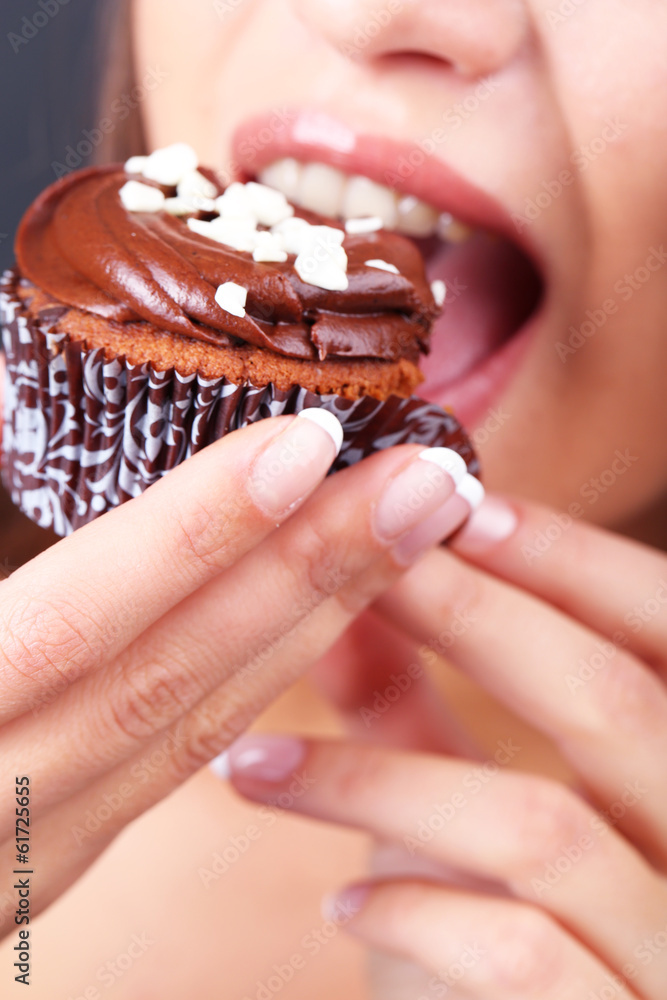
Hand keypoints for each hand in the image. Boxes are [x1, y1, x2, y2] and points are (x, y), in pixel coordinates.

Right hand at [0, 376, 473, 931]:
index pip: (74, 627)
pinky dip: (259, 686)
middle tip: (429, 477)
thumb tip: (47, 428)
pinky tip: (330, 617)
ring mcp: (18, 854)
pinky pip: (173, 767)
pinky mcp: (44, 862)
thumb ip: (2, 549)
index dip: (191, 535)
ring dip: (315, 628)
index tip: (306, 443)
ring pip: (193, 731)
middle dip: (313, 574)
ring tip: (410, 529)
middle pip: (172, 681)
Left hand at [224, 494, 666, 998]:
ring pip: (541, 825)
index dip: (574, 559)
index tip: (460, 505)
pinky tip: (339, 901)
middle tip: (359, 577)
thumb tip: (331, 577)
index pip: (665, 626)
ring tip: (257, 764)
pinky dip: (412, 908)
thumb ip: (406, 696)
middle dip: (478, 621)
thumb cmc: (494, 918)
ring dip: (375, 781)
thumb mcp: (458, 793)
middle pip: (616, 701)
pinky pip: (521, 954)